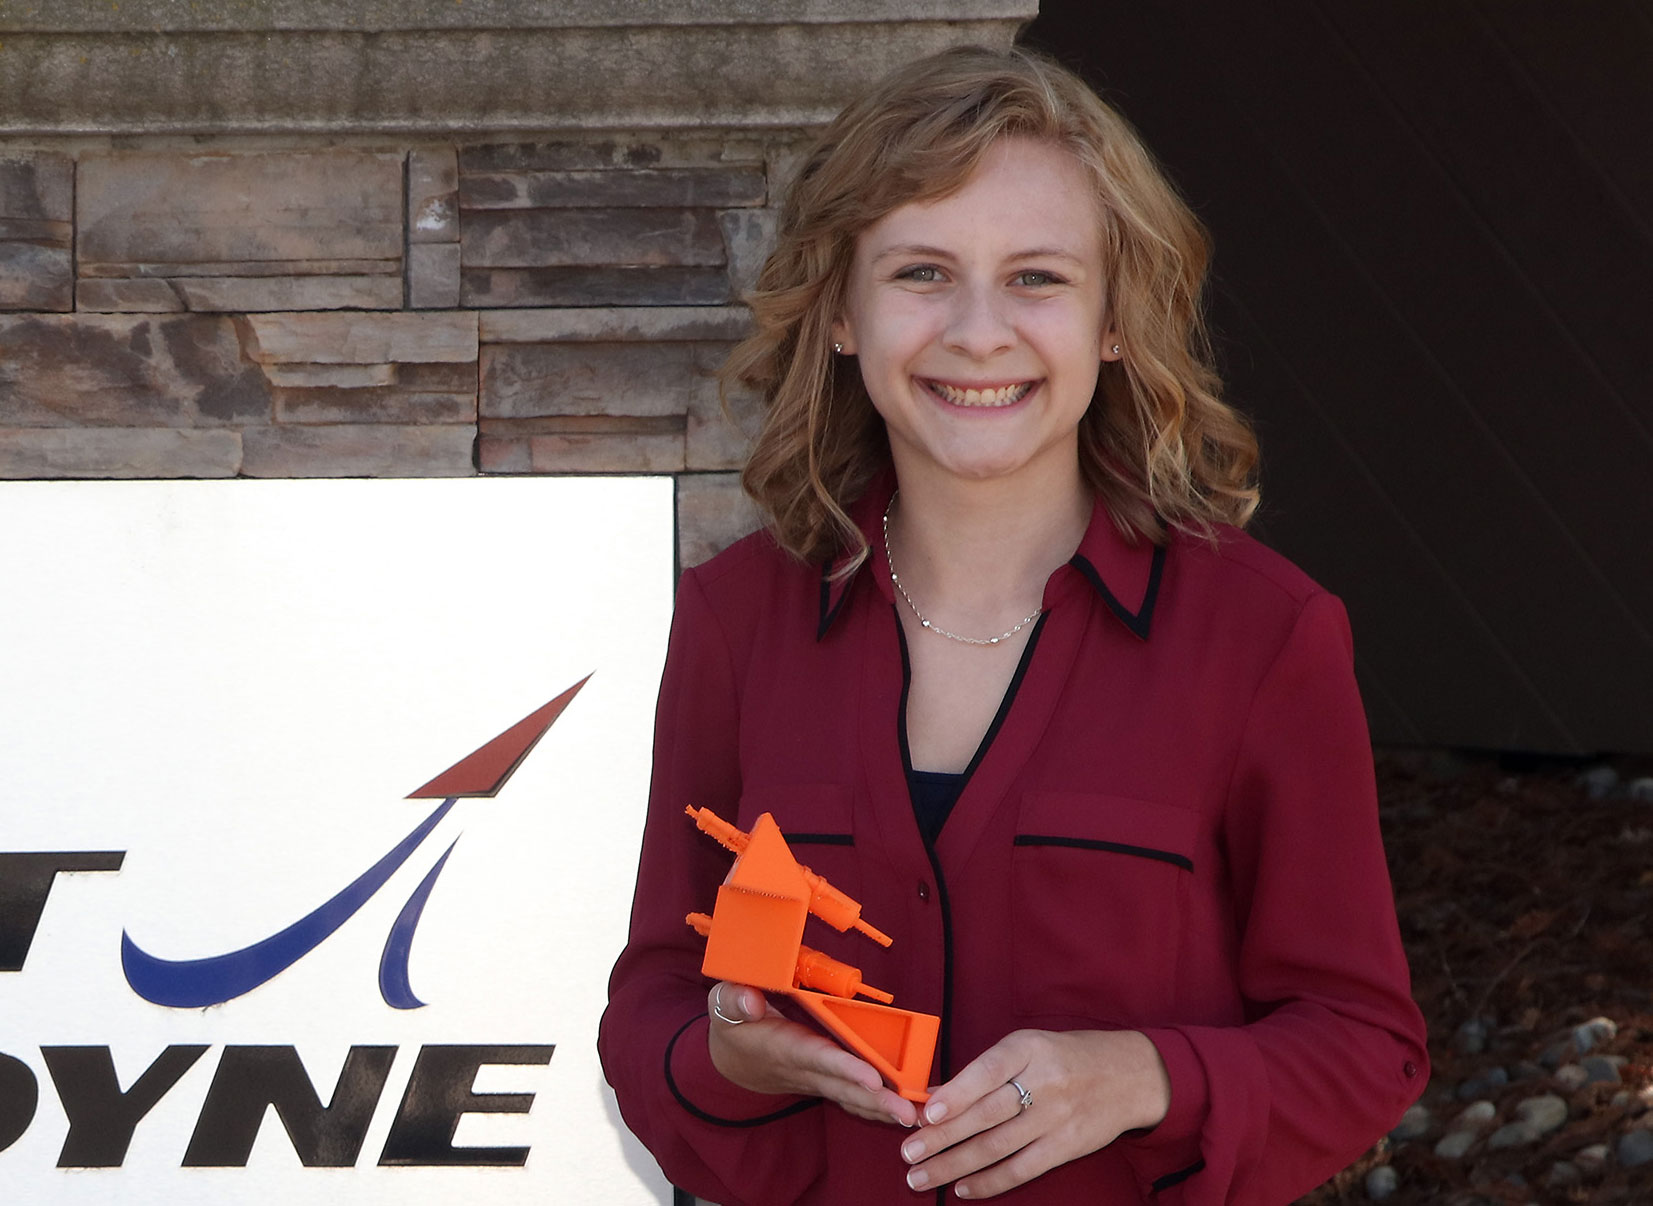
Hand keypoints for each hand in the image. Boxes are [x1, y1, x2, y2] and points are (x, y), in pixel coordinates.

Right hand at [705, 982, 920, 1126]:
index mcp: (785, 1047)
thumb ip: (734, 1000)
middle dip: (877, 1100)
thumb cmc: (733, 1027)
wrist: (732, 1061)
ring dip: (886, 1108)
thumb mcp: (723, 1007)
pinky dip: (881, 1106)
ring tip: (919, 1116)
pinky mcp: (827, 1081)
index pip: (819, 1058)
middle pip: (845, 1087)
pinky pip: (856, 1097)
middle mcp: (805, 1069)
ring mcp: (818, 1079)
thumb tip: (751, 1001)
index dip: (846, 1068)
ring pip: (855, 1096)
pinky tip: (910, 1111)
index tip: (872, 1078)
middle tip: (910, 1112)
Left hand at [898, 1029, 1169, 1197]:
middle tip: (908, 1153)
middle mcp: (1043, 1082)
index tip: (926, 1113)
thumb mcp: (1026, 1047)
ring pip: (998, 1146)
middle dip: (943, 1137)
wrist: (1129, 1075)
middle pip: (986, 1115)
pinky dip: (991, 1181)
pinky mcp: (1067, 1146)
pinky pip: (1023, 1168)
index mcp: (1028, 1049)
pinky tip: (963, 1188)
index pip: (987, 1072)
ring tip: (921, 1176)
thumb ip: (982, 1071)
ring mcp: (1057, 1117)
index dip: (956, 1094)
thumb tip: (933, 1095)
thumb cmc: (1064, 1056)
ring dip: (955, 1164)